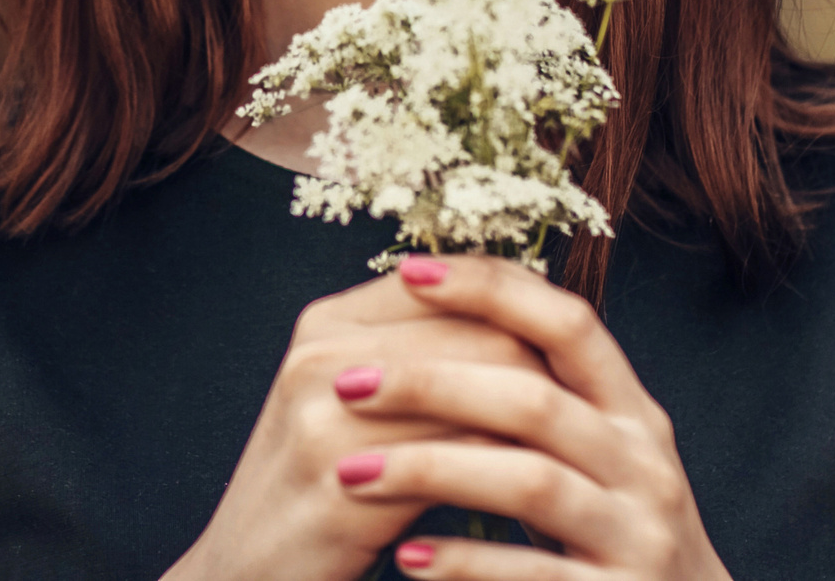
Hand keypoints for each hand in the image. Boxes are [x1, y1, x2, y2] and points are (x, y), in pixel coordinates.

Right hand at [163, 267, 556, 580]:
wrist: (239, 580)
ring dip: (538, 421)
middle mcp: (322, 354)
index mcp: (327, 324)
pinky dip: (507, 471)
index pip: (454, 284)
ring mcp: (324, 417)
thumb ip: (418, 360)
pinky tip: (539, 492)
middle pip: (477, 331)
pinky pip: (456, 461)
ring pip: (477, 392)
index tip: (574, 350)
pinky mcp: (341, 485)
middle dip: (546, 366)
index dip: (524, 310)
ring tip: (579, 447)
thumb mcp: (353, 411)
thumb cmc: (314, 497)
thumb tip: (523, 325)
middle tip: (595, 404)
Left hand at [331, 254, 732, 580]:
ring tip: (352, 473)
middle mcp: (645, 465)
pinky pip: (535, 574)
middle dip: (432, 384)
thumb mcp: (595, 454)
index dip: (493, 290)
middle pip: (535, 400)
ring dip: (431, 470)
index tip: (411, 270)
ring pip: (530, 481)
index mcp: (633, 413)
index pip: (569, 324)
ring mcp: (639, 536)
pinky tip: (407, 557)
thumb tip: (437, 313)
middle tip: (345, 383)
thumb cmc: (611, 533)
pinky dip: (467, 563)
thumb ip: (541, 395)